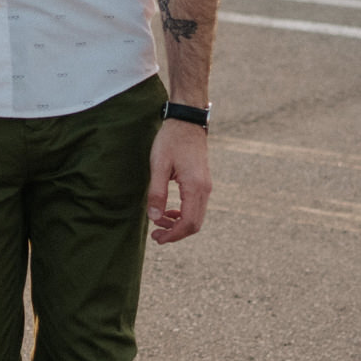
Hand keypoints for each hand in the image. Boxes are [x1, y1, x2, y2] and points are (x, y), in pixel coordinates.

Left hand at [145, 117, 210, 243]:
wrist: (186, 122)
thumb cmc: (171, 140)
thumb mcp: (158, 165)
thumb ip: (157, 193)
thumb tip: (154, 218)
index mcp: (195, 187)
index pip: (188, 223)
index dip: (173, 235)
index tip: (157, 238)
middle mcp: (205, 189)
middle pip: (195, 224)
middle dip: (175, 233)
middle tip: (156, 235)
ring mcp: (206, 186)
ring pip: (196, 217)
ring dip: (178, 224)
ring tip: (158, 222)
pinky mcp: (202, 183)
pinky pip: (196, 207)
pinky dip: (183, 214)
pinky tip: (168, 212)